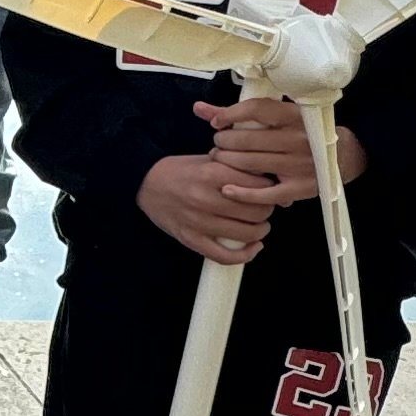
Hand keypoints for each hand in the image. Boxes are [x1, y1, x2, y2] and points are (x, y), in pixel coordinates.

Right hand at [141, 150, 281, 262]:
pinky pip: (225, 256)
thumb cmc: (180, 170)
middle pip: (257, 211)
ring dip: (260, 230)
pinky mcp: (191, 239)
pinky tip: (252, 247)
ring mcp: (199, 222)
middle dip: (267, 210)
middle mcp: (207, 198)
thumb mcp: (209, 159)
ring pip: (247, 233)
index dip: (269, 188)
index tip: (269, 190)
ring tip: (258, 225)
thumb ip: (237, 166)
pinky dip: (245, 255)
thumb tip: (270, 179)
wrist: (144, 183)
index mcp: (212, 173)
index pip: (259, 185)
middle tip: (263, 207)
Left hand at [194, 97, 362, 208]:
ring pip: (251, 164)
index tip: (216, 123)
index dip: (229, 115)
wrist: (344, 156)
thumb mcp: (280, 116)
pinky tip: (227, 189)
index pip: (256, 109)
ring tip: (220, 160)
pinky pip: (265, 194)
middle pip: (248, 140)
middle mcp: (299, 139)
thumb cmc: (302, 132)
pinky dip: (242, 192)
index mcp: (295, 115)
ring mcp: (300, 165)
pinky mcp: (300, 188)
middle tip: (218, 146)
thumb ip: (239, 112)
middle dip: (224, 143)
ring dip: (227, 163)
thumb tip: (198, 109)